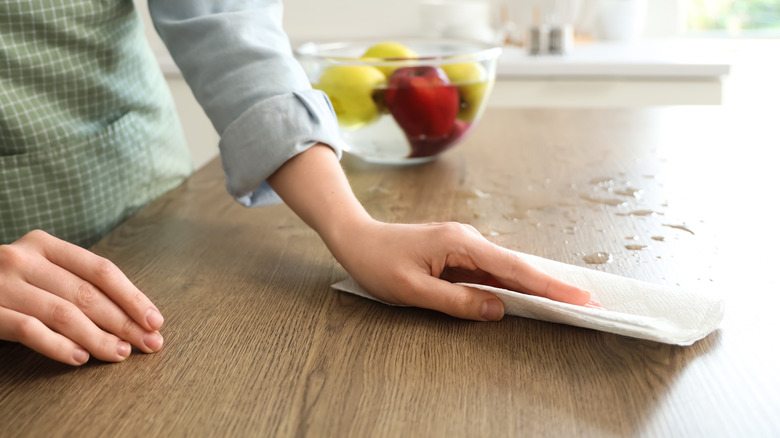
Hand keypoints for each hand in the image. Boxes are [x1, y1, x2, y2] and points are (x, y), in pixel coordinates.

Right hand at [0, 230, 163, 364]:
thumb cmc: (7, 284)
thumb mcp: (40, 271)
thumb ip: (76, 283)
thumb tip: (133, 314)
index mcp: (46, 245)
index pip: (101, 270)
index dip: (132, 297)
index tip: (155, 320)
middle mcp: (24, 258)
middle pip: (87, 293)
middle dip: (124, 322)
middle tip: (148, 344)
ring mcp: (2, 284)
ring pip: (63, 313)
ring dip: (98, 337)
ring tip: (119, 354)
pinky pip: (29, 330)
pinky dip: (58, 345)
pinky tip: (80, 358)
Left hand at [329, 220, 590, 320]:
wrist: (355, 237)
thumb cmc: (377, 262)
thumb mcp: (412, 290)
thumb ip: (456, 301)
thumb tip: (497, 310)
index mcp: (461, 244)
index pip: (514, 269)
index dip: (549, 287)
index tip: (580, 298)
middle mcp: (468, 240)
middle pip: (518, 267)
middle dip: (552, 286)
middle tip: (586, 304)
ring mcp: (464, 245)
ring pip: (506, 269)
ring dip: (533, 286)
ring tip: (565, 303)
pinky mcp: (457, 253)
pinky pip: (490, 271)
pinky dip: (510, 284)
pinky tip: (524, 296)